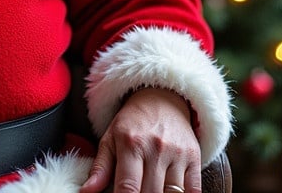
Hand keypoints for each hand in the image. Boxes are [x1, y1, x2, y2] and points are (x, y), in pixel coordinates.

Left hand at [79, 87, 200, 192]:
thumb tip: (86, 192)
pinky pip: (193, 191)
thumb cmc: (132, 123)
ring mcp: (178, 153)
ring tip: (150, 189)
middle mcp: (156, 148)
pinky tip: (169, 192)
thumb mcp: (111, 138)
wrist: (162, 98)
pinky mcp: (194, 157)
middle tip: (135, 192)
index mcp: (131, 143)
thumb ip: (100, 168)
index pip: (128, 188)